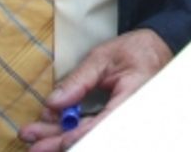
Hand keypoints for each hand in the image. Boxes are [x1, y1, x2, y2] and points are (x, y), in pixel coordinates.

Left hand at [20, 29, 171, 149]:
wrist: (158, 48)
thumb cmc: (136, 49)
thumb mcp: (103, 57)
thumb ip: (79, 80)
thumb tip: (54, 104)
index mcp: (134, 96)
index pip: (105, 123)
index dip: (79, 135)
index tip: (56, 140)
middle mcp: (132, 113)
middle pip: (94, 135)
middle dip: (61, 141)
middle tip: (32, 141)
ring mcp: (126, 119)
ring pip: (92, 135)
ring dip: (62, 138)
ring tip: (34, 136)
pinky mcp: (117, 120)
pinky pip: (95, 130)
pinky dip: (72, 130)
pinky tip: (51, 128)